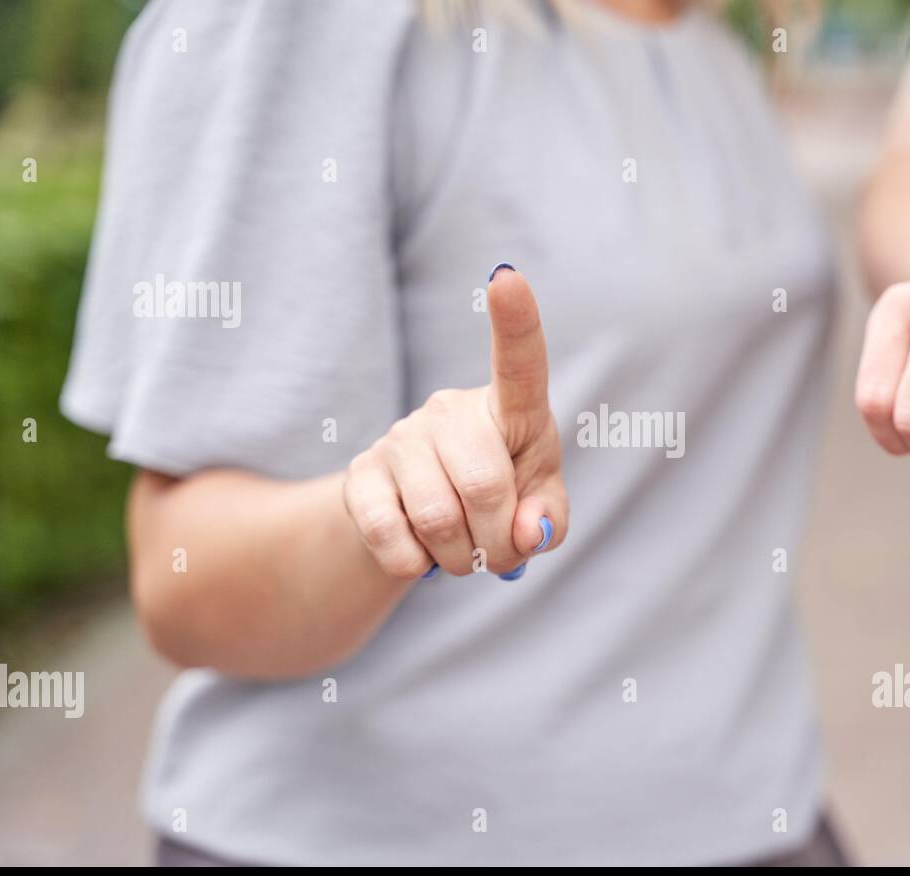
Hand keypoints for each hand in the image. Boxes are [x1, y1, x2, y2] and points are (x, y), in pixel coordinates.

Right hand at [344, 264, 566, 579]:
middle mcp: (450, 411)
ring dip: (461, 559)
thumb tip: (530, 532)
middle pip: (484, 486)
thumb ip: (549, 519)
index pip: (518, 363)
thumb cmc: (498, 503)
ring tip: (462, 552)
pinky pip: (391, 538)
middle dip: (499, 542)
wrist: (419, 526)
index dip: (515, 322)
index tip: (507, 277)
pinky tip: (419, 551)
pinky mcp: (360, 475)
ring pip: (438, 519)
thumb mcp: (537, 508)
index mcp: (507, 410)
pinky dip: (415, 565)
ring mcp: (400, 439)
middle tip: (497, 554)